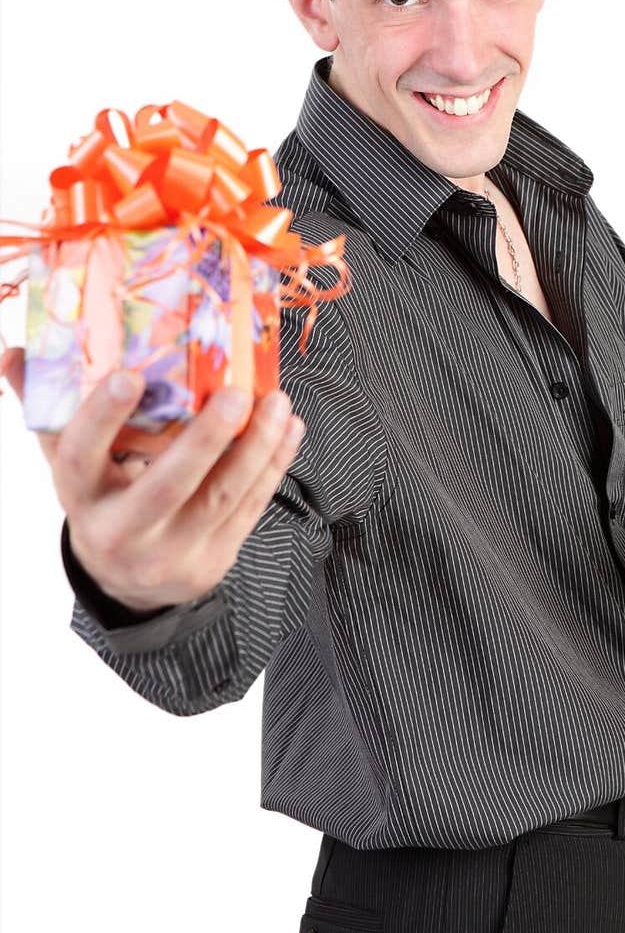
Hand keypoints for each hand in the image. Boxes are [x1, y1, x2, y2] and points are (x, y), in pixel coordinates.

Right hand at [0, 345, 305, 612]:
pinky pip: (250, 509)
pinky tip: (289, 429)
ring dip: (256, 447)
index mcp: (81, 498)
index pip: (82, 458)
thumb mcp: (70, 463)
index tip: (127, 376)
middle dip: (206, 439)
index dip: (101, 419)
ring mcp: (172, 551)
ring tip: (277, 402)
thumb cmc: (102, 498)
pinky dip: (273, 466)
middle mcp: (122, 530)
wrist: (127, 580)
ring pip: (221, 498)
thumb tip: (12, 352)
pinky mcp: (214, 557)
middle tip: (236, 391)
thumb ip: (49, 408)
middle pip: (167, 486)